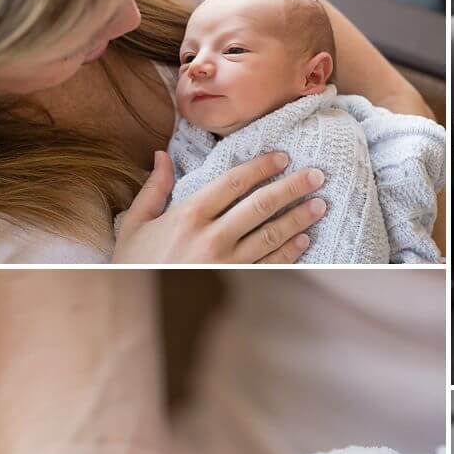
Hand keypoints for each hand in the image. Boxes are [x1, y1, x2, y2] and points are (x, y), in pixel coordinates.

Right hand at [113, 150, 326, 263]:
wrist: (133, 298)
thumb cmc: (133, 262)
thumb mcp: (136, 222)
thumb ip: (154, 188)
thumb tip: (163, 155)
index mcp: (189, 215)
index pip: (234, 183)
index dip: (262, 167)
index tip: (283, 158)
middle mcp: (211, 237)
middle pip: (260, 206)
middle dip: (292, 188)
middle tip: (317, 177)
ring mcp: (225, 263)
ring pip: (270, 236)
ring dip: (298, 219)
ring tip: (320, 206)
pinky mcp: (232, 284)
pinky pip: (268, 265)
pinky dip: (289, 253)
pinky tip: (304, 241)